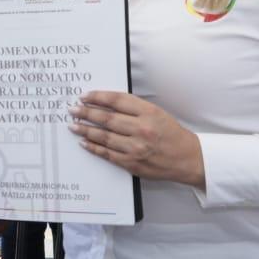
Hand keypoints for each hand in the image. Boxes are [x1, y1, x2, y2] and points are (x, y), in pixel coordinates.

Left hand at [69, 91, 204, 187]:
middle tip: (73, 110)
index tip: (84, 96)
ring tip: (73, 125)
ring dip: (85, 130)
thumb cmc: (170, 133)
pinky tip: (84, 142)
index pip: (116, 101)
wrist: (186, 158)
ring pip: (104, 137)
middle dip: (86, 113)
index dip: (97, 97)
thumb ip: (133, 108)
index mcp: (148, 113)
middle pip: (106, 118)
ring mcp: (136, 148)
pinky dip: (94, 147)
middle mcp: (141, 129)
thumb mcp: (156, 112)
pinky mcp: (132, 163)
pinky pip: (107, 154)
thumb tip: (105, 103)